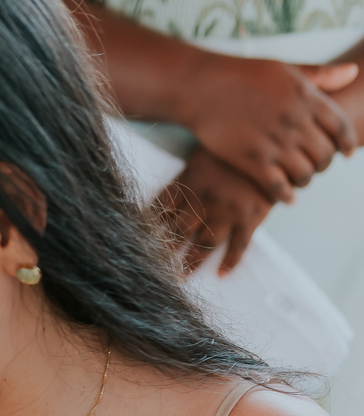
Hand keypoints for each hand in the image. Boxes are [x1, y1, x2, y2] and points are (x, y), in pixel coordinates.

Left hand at [154, 147, 274, 273]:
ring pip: (203, 245)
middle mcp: (204, 201)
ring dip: (191, 263)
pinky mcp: (250, 217)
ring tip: (181, 276)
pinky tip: (221, 275)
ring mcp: (227, 212)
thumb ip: (190, 170)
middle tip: (156, 265)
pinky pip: (238, 246)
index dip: (150, 224)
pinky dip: (230, 262)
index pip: (161, 208)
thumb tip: (174, 188)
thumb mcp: (205, 148)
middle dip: (166, 250)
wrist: (273, 139)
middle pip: (178, 232)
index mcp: (190, 181)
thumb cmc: (236, 139)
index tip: (142, 237)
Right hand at [186, 54, 356, 200]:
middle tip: (318, 166)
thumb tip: (353, 73)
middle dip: (325, 164)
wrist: (204, 88)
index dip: (347, 143)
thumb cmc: (244, 74)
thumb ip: (321, 74)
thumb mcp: (287, 68)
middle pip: (325, 155)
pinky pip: (278, 188)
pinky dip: (287, 196)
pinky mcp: (252, 161)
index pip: (340, 128)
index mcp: (306, 98)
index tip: (347, 153)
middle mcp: (294, 122)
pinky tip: (287, 198)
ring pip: (305, 174)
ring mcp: (274, 144)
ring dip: (306, 180)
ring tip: (300, 179)